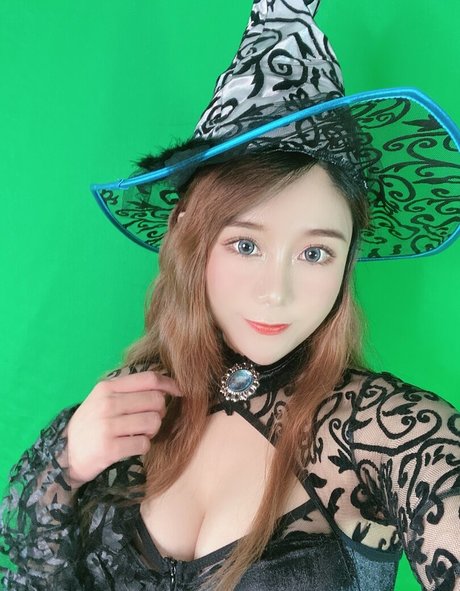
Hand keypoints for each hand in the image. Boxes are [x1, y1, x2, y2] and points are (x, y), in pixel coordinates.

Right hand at [67, 371, 180, 485]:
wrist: (67, 454)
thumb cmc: (92, 423)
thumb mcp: (103, 399)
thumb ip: (129, 390)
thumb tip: (165, 385)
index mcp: (107, 388)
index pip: (148, 379)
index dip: (169, 384)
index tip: (178, 391)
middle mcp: (107, 404)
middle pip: (156, 400)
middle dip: (159, 411)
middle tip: (149, 420)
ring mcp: (107, 426)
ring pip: (153, 422)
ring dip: (152, 430)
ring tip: (139, 433)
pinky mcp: (110, 449)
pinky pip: (144, 443)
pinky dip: (143, 446)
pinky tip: (131, 446)